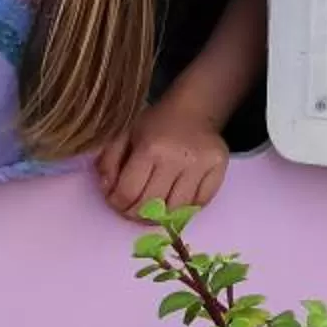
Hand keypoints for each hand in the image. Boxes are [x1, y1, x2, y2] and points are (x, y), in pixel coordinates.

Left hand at [95, 101, 228, 219]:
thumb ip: (109, 161)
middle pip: (152, 206)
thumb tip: (107, 189)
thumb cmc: (155, 123)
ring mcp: (201, 166)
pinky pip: (200, 204)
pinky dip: (185, 210)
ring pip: (176, 210)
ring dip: (160, 217)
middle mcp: (177, 159)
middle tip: (131, 212)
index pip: (129, 192)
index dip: (118, 203)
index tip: (116, 202)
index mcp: (151, 148)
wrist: (193, 109)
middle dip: (136, 214)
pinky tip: (174, 201)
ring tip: (151, 211)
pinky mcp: (218, 170)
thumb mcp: (125, 134)